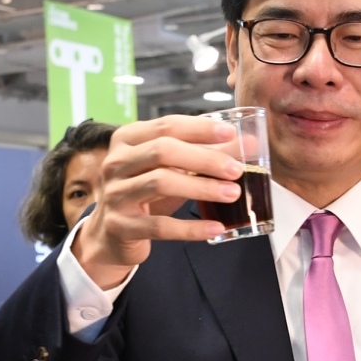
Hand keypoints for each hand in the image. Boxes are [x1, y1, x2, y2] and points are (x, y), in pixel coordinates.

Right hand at [71, 115, 241, 286]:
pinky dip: (191, 228)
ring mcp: (115, 195)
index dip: (199, 128)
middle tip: (236, 169)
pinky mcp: (120, 226)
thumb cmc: (145, 193)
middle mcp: (116, 163)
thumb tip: (248, 142)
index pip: (166, 126)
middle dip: (204, 158)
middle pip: (163, 151)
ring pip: (161, 183)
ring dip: (201, 187)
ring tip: (232, 193)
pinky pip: (160, 226)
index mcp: (127, 140)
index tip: (230, 133)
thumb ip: (205, 154)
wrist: (111, 235)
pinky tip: (216, 227)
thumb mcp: (171, 169)